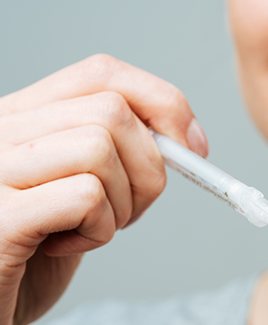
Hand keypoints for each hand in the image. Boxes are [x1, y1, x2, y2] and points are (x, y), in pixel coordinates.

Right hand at [0, 54, 207, 324]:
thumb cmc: (35, 252)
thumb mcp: (76, 189)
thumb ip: (115, 154)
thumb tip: (186, 141)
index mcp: (23, 116)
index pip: (103, 73)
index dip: (161, 103)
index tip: (192, 147)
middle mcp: (1, 130)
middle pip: (113, 112)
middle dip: (149, 169)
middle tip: (130, 210)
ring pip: (100, 147)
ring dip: (122, 203)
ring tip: (92, 229)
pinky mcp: (0, 216)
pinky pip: (86, 196)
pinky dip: (99, 230)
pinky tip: (65, 247)